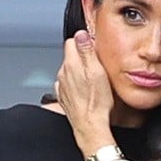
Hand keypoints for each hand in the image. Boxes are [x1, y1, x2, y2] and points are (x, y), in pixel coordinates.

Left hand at [55, 29, 114, 152]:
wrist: (90, 125)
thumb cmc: (97, 101)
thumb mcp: (97, 71)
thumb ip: (87, 50)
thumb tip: (81, 34)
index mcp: (71, 64)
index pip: (72, 41)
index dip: (84, 40)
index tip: (94, 46)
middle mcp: (63, 73)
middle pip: (71, 55)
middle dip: (82, 54)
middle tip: (97, 62)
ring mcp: (62, 85)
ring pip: (70, 69)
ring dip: (80, 69)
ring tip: (94, 77)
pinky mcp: (64, 96)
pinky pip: (69, 83)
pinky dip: (76, 82)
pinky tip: (87, 88)